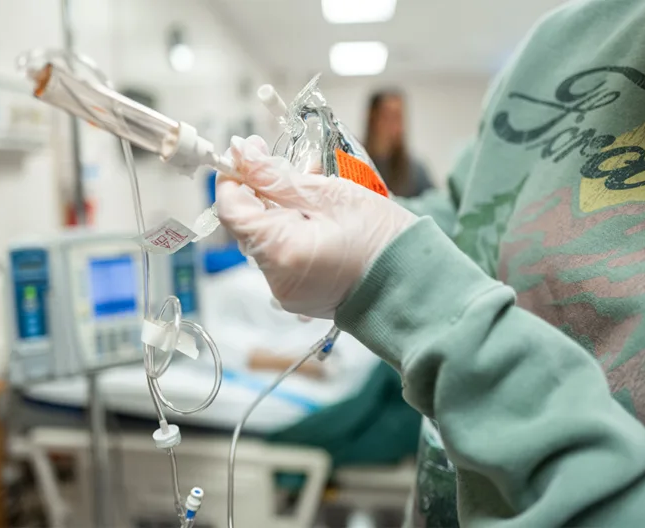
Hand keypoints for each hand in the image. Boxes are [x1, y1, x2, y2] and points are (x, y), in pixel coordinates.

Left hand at [215, 135, 416, 318]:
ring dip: (283, 211)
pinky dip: (294, 233)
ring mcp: (285, 292)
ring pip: (266, 239)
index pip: (231, 209)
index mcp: (280, 251)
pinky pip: (283, 257)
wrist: (413, 283)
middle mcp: (275, 278)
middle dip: (266, 191)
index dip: (234, 177)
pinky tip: (322, 220)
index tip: (250, 153)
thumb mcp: (328, 194)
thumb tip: (241, 153)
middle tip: (297, 168)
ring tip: (318, 193)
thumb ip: (276, 176)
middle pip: (249, 224)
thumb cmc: (380, 238)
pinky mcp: (298, 295)